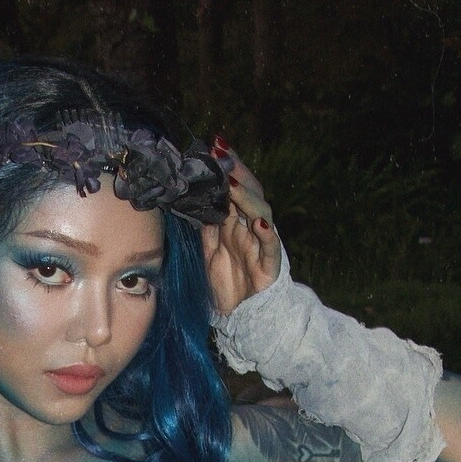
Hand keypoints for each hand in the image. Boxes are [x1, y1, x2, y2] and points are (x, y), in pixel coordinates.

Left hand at [202, 143, 281, 316]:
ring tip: (234, 185)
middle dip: (237, 172)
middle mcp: (251, 227)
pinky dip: (267, 233)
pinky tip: (260, 222)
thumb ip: (205, 223)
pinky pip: (271, 246)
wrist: (243, 314)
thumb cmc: (228, 280)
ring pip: (261, 212)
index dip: (226, 168)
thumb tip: (189, 197)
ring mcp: (262, 243)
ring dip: (248, 197)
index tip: (213, 146)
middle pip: (248, 193)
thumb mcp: (209, 248)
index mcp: (237, 221)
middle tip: (222, 154)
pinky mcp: (270, 264)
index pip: (234, 187)